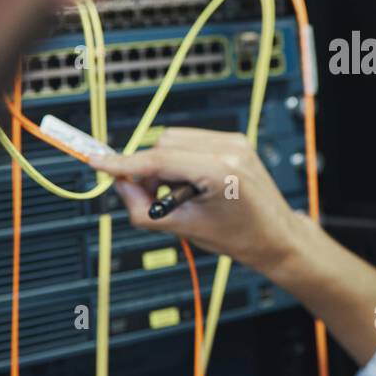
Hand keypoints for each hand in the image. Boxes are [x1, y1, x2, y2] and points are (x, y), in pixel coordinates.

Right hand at [89, 127, 301, 274]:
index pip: (160, 160)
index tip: (98, 163)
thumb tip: (121, 186)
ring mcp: (234, 142)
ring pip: (174, 139)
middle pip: (163, 145)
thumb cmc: (241, 237)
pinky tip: (190, 182)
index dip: (125, 164)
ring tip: (176, 193)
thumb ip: (146, 210)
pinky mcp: (235, 141)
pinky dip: (180, 158)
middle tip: (149, 197)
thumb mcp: (186, 229)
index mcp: (221, 172)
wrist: (276, 235)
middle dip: (148, 169)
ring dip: (163, 163)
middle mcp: (230, 149)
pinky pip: (191, 140)